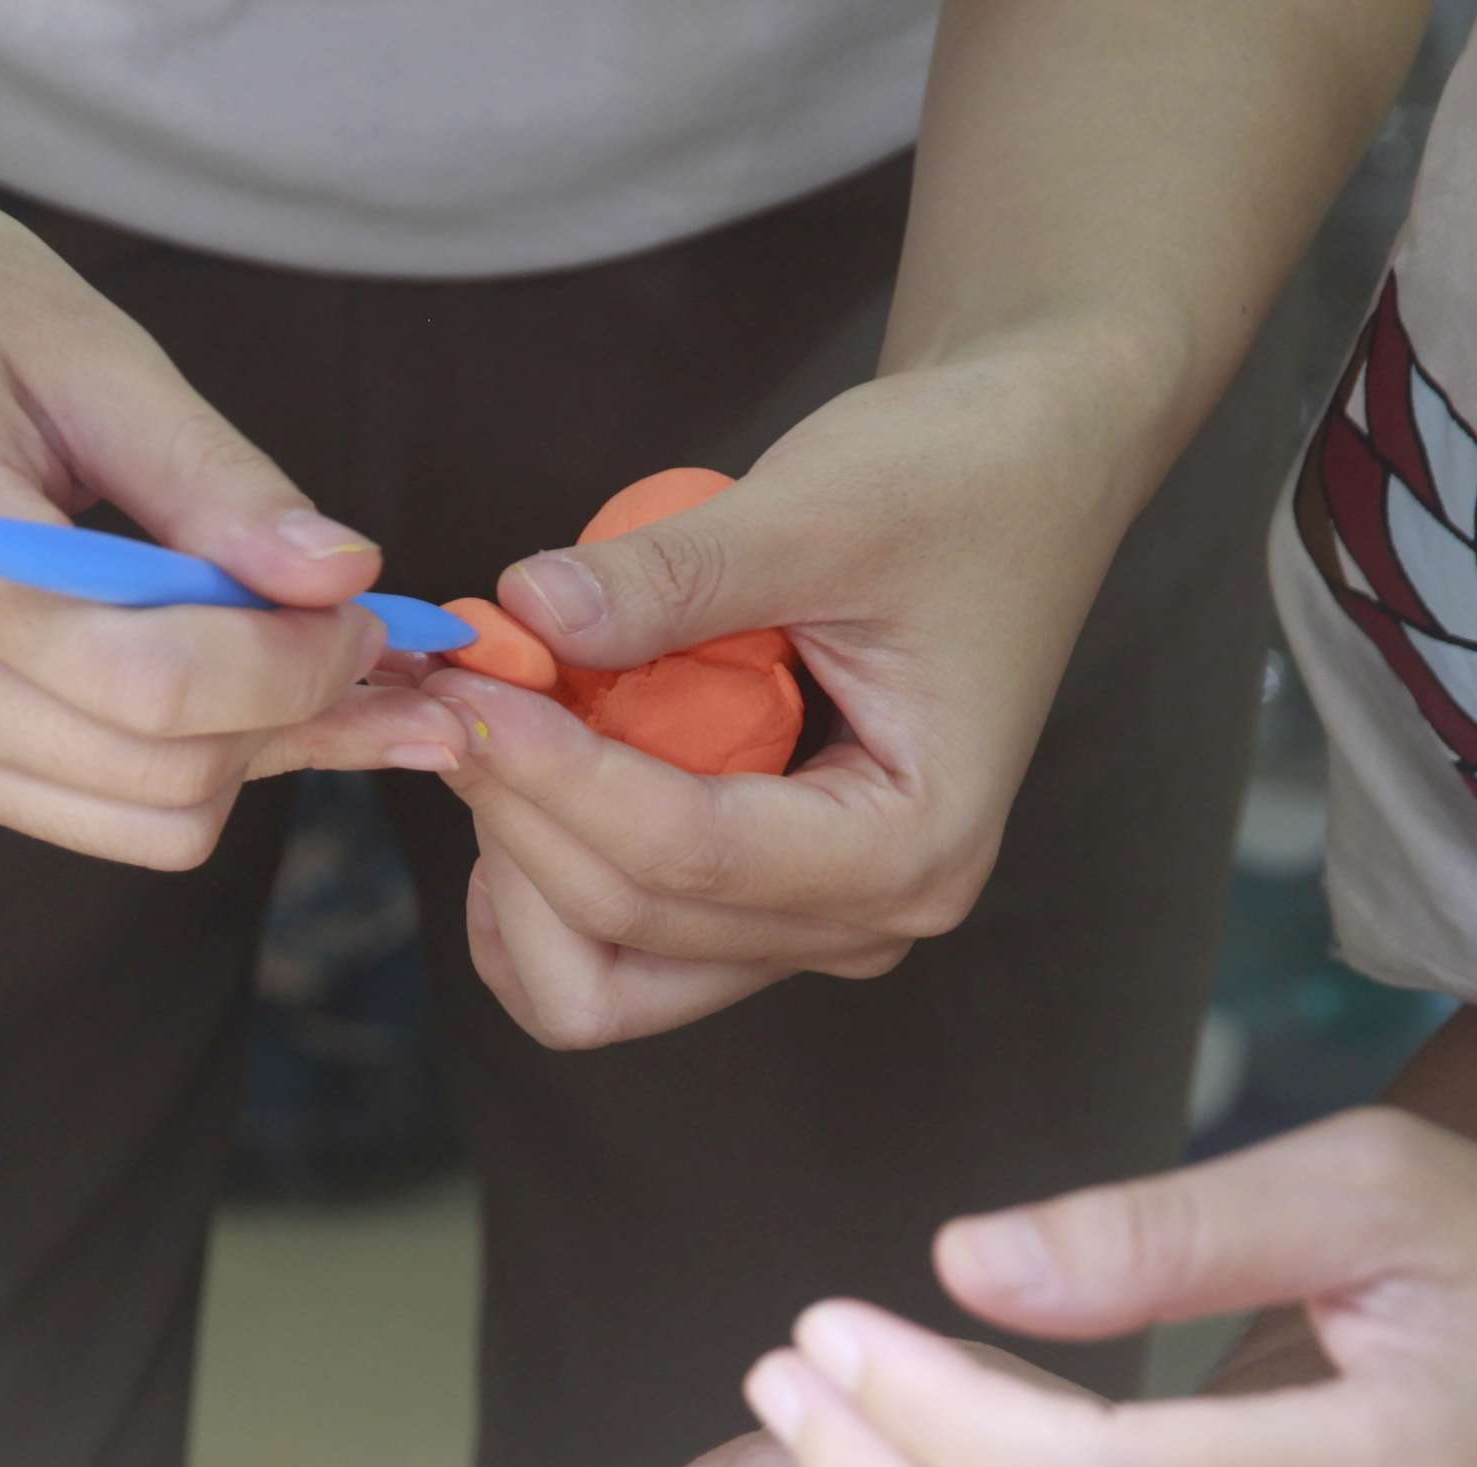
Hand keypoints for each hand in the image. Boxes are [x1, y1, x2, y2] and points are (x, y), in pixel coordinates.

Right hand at [0, 129, 467, 868]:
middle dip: (284, 714)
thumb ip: (223, 484)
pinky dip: (177, 766)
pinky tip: (224, 691)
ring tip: (303, 670)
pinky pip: (85, 813)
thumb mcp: (102, 361)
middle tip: (355, 639)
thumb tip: (341, 578)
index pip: (145, 676)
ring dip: (242, 756)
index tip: (361, 611)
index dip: (289, 665)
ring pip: (130, 821)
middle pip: (150, 770)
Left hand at [426, 335, 1160, 1044]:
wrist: (1024, 477)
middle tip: (452, 685)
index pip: (689, 854)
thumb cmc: (960, 484)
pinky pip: (617, 956)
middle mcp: (869, 917)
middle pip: (630, 928)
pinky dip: (543, 890)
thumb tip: (525, 612)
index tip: (465, 689)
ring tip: (495, 730)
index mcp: (914, 843)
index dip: (555, 777)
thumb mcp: (823, 504)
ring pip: (608, 978)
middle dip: (519, 812)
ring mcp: (813, 923)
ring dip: (523, 867)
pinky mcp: (764, 900)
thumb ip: (671, 575)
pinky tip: (519, 787)